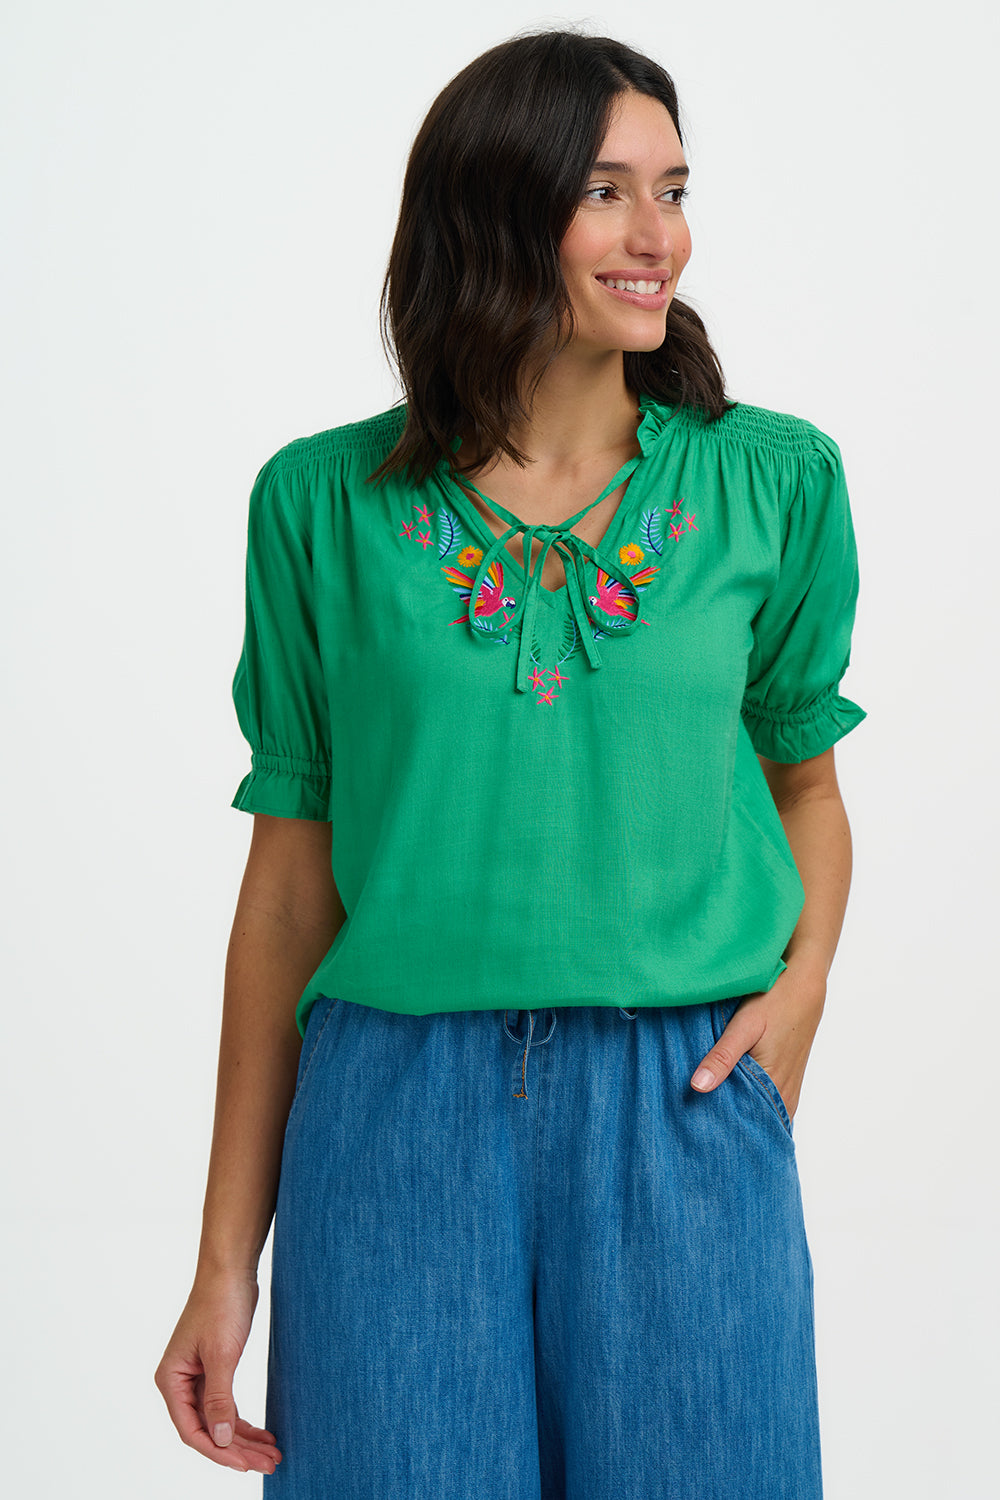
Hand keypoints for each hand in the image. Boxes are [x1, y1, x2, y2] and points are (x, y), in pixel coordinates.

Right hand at [154, 1268, 281, 1474]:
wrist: (231, 1269)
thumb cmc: (221, 1304)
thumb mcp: (222, 1355)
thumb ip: (219, 1400)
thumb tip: (220, 1440)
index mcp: (171, 1380)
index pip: (192, 1431)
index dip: (219, 1451)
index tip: (247, 1464)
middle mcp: (179, 1382)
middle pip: (207, 1430)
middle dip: (238, 1449)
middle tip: (270, 1463)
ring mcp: (196, 1377)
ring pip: (219, 1420)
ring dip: (244, 1438)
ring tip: (273, 1453)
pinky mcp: (214, 1369)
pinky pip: (225, 1405)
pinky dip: (243, 1421)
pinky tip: (263, 1433)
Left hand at [690, 963, 826, 1118]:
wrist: (803, 985)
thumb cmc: (774, 1002)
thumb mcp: (743, 1027)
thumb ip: (721, 1057)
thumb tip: (697, 1087)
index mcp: (774, 1087)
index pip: (746, 1125)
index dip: (721, 1128)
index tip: (696, 1132)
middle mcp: (785, 1095)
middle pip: (754, 1123)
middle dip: (729, 1125)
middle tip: (699, 1127)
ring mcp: (789, 1089)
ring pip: (763, 1115)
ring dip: (741, 1115)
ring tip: (711, 1117)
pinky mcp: (790, 1080)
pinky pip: (771, 1104)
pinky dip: (753, 1105)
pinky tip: (734, 1099)